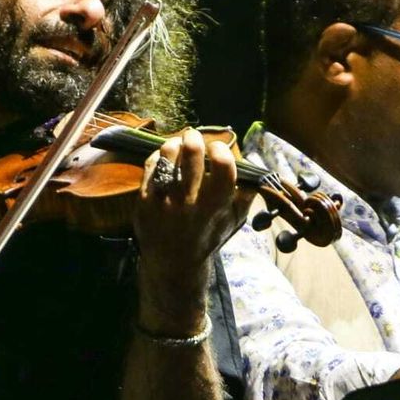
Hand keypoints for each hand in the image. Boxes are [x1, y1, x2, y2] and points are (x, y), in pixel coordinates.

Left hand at [131, 128, 250, 332]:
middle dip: (194, 138)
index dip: (221, 150)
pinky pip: (151, 166)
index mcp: (216, 205)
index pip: (223, 165)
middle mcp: (190, 202)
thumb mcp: (234, 219)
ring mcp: (165, 200)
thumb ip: (247, 192)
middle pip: (192, 153)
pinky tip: (164, 158)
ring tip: (178, 144)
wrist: (174, 262)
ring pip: (168, 156)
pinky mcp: (145, 200)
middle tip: (193, 137)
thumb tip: (254, 161)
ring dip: (174, 144)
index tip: (217, 149)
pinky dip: (158, 156)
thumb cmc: (208, 235)